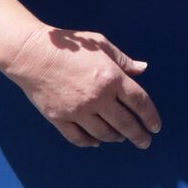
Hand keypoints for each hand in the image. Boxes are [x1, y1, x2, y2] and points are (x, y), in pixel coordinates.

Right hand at [0, 23, 160, 148]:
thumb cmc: (70, 46)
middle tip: (145, 142)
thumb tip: (143, 70)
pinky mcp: (60, 119)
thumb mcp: (101, 44)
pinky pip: (79, 138)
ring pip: (104, 134)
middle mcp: (98, 98)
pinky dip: (91, 142)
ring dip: (116, 138)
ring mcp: (78, 111)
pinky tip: (97, 141)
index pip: (140, 103)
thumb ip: (123, 61)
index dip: (151, 117)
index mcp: (112, 78)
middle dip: (139, 135)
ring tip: (122, 138)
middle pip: (125, 123)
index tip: (155, 127)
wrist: (32, 53)